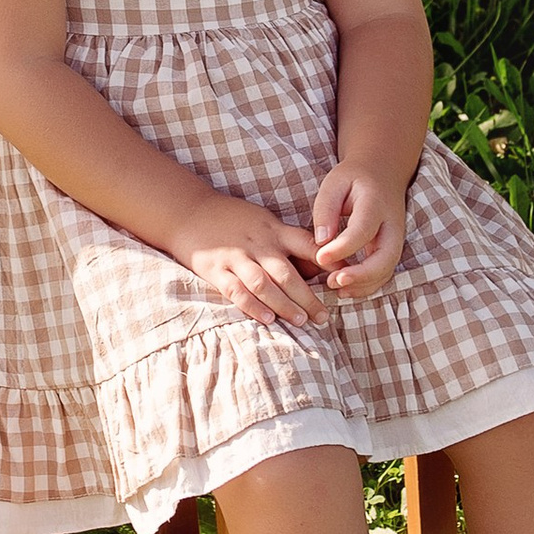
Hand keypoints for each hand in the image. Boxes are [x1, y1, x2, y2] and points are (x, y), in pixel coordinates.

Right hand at [175, 194, 329, 325]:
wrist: (189, 212)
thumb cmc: (233, 219)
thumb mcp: (264, 221)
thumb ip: (287, 241)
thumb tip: (318, 265)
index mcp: (274, 230)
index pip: (306, 244)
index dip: (327, 260)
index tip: (344, 277)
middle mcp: (258, 243)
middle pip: (287, 273)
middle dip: (307, 297)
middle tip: (323, 317)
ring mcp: (236, 257)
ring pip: (264, 284)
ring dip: (284, 304)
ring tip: (301, 321)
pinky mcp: (216, 270)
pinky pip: (236, 290)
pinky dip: (252, 306)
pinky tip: (267, 319)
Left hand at [310, 159, 405, 300]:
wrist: (382, 172)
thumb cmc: (353, 178)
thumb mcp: (334, 183)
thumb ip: (326, 209)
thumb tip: (322, 241)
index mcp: (376, 204)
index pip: (362, 230)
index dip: (342, 248)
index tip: (320, 257)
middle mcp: (392, 225)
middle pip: (385, 257)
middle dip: (361, 275)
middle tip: (333, 282)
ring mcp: (396, 240)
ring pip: (386, 270)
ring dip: (362, 285)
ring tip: (334, 287)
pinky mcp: (391, 250)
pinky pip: (383, 274)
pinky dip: (366, 286)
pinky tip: (344, 289)